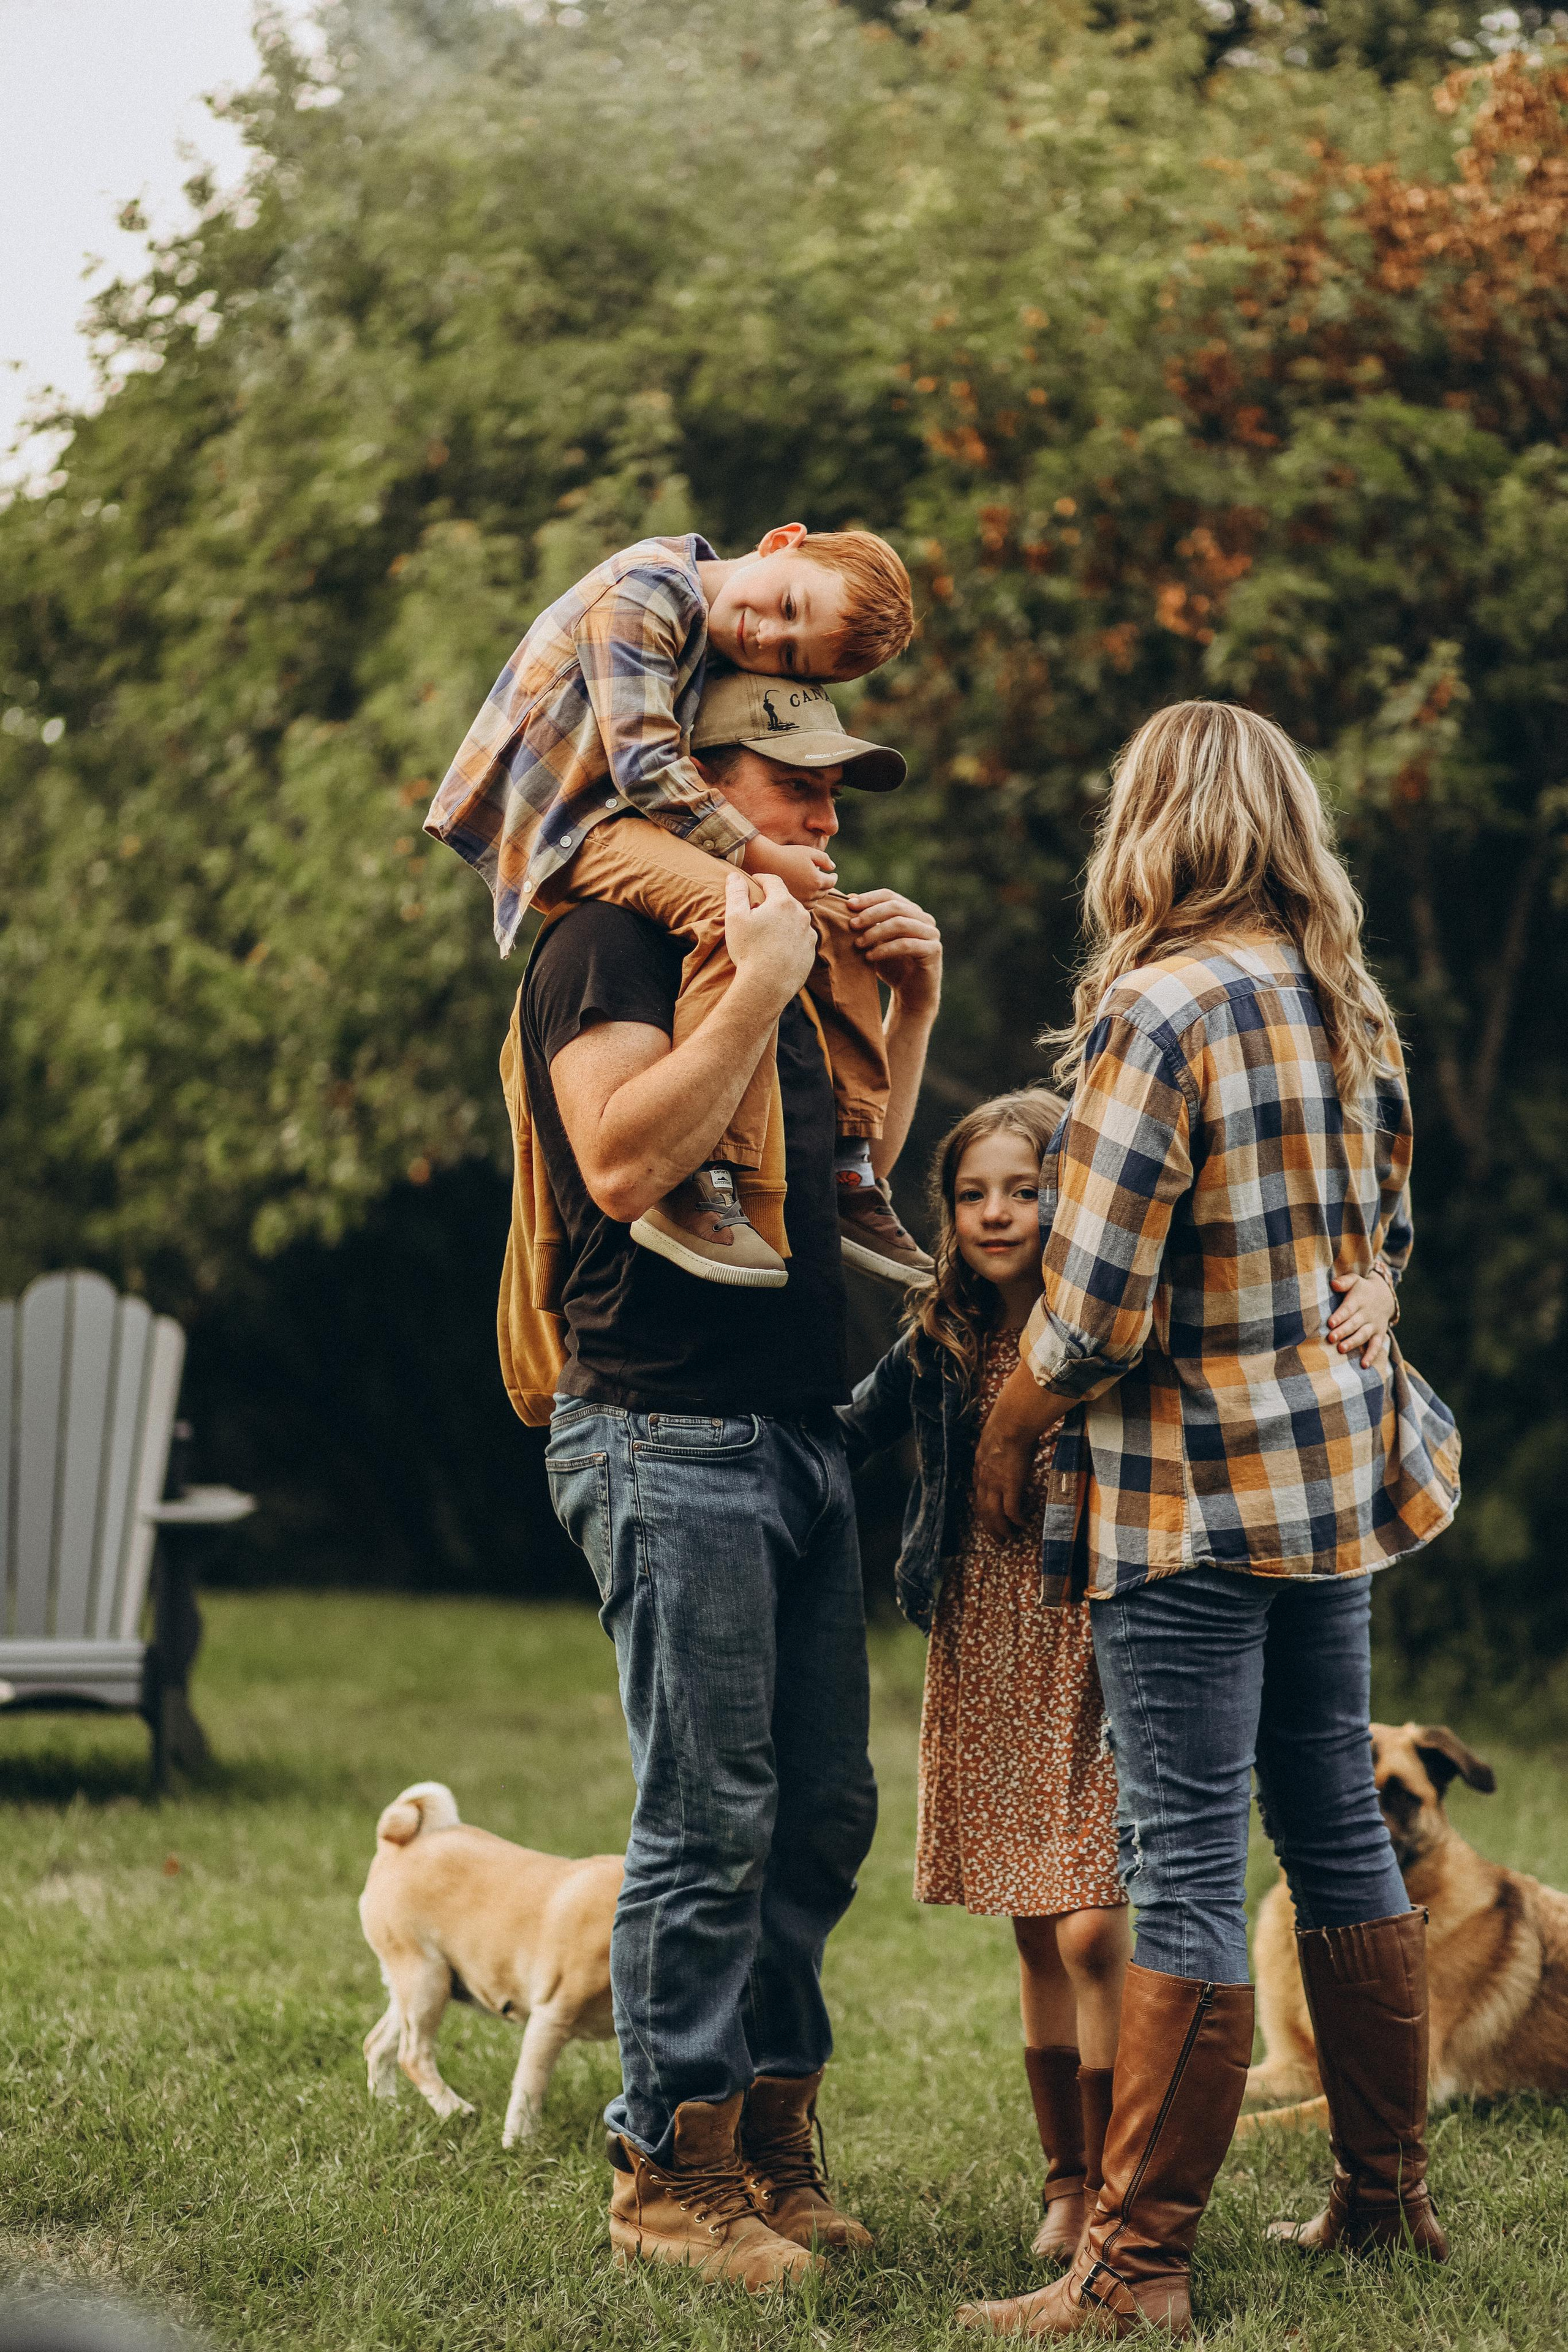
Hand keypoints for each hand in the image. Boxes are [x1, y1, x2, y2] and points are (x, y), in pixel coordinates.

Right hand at [724, 869, 816, 1005]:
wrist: (767, 985)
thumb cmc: (748, 950)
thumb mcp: (735, 917)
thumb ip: (735, 892)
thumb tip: (734, 875)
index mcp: (782, 902)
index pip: (772, 880)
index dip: (761, 878)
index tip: (753, 881)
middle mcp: (801, 914)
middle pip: (785, 899)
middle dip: (772, 901)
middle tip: (758, 908)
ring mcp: (808, 933)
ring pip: (795, 919)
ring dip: (783, 919)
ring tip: (768, 929)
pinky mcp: (810, 951)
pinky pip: (800, 938)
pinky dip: (790, 937)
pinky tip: (778, 947)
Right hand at [743, 834, 837, 902]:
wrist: (766, 862)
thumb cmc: (788, 854)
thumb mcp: (809, 852)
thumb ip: (824, 859)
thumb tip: (832, 868)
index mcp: (816, 880)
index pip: (832, 882)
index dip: (833, 877)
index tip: (832, 874)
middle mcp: (810, 893)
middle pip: (824, 892)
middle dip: (825, 885)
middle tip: (824, 880)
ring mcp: (800, 900)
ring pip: (815, 901)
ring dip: (816, 894)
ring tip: (814, 887)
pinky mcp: (791, 902)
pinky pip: (804, 906)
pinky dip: (806, 900)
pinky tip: (804, 893)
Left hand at [846, 887, 941, 1011]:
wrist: (910, 995)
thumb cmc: (891, 966)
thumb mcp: (875, 941)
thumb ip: (867, 922)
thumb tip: (850, 897)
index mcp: (911, 912)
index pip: (889, 896)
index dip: (869, 898)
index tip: (848, 905)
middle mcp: (924, 919)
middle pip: (895, 907)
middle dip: (870, 914)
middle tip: (851, 925)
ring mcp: (931, 934)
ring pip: (901, 924)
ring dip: (876, 932)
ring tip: (858, 944)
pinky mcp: (933, 950)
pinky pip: (906, 944)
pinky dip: (885, 949)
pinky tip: (870, 957)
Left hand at [973, 1359, 1063, 1539]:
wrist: (1010, 1424)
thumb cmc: (1006, 1425)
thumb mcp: (995, 1438)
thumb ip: (998, 1447)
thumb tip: (1010, 1444)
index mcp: (979, 1468)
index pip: (978, 1495)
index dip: (983, 1508)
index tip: (988, 1516)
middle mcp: (983, 1480)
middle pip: (983, 1510)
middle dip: (989, 1527)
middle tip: (998, 1540)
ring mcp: (995, 1485)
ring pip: (994, 1515)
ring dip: (1001, 1529)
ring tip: (1009, 1539)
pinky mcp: (1010, 1487)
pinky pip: (1011, 1511)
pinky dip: (1016, 1520)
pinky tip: (1023, 1525)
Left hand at [1328, 1268, 1394, 1373]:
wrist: (1384, 1295)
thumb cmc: (1361, 1289)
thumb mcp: (1354, 1280)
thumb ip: (1344, 1282)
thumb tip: (1333, 1283)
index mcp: (1359, 1300)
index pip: (1348, 1308)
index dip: (1340, 1315)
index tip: (1330, 1323)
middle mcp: (1367, 1314)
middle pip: (1354, 1324)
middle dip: (1343, 1331)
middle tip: (1331, 1338)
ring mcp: (1374, 1325)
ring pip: (1363, 1335)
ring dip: (1353, 1342)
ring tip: (1341, 1349)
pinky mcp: (1379, 1334)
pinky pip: (1376, 1346)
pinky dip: (1371, 1355)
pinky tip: (1364, 1365)